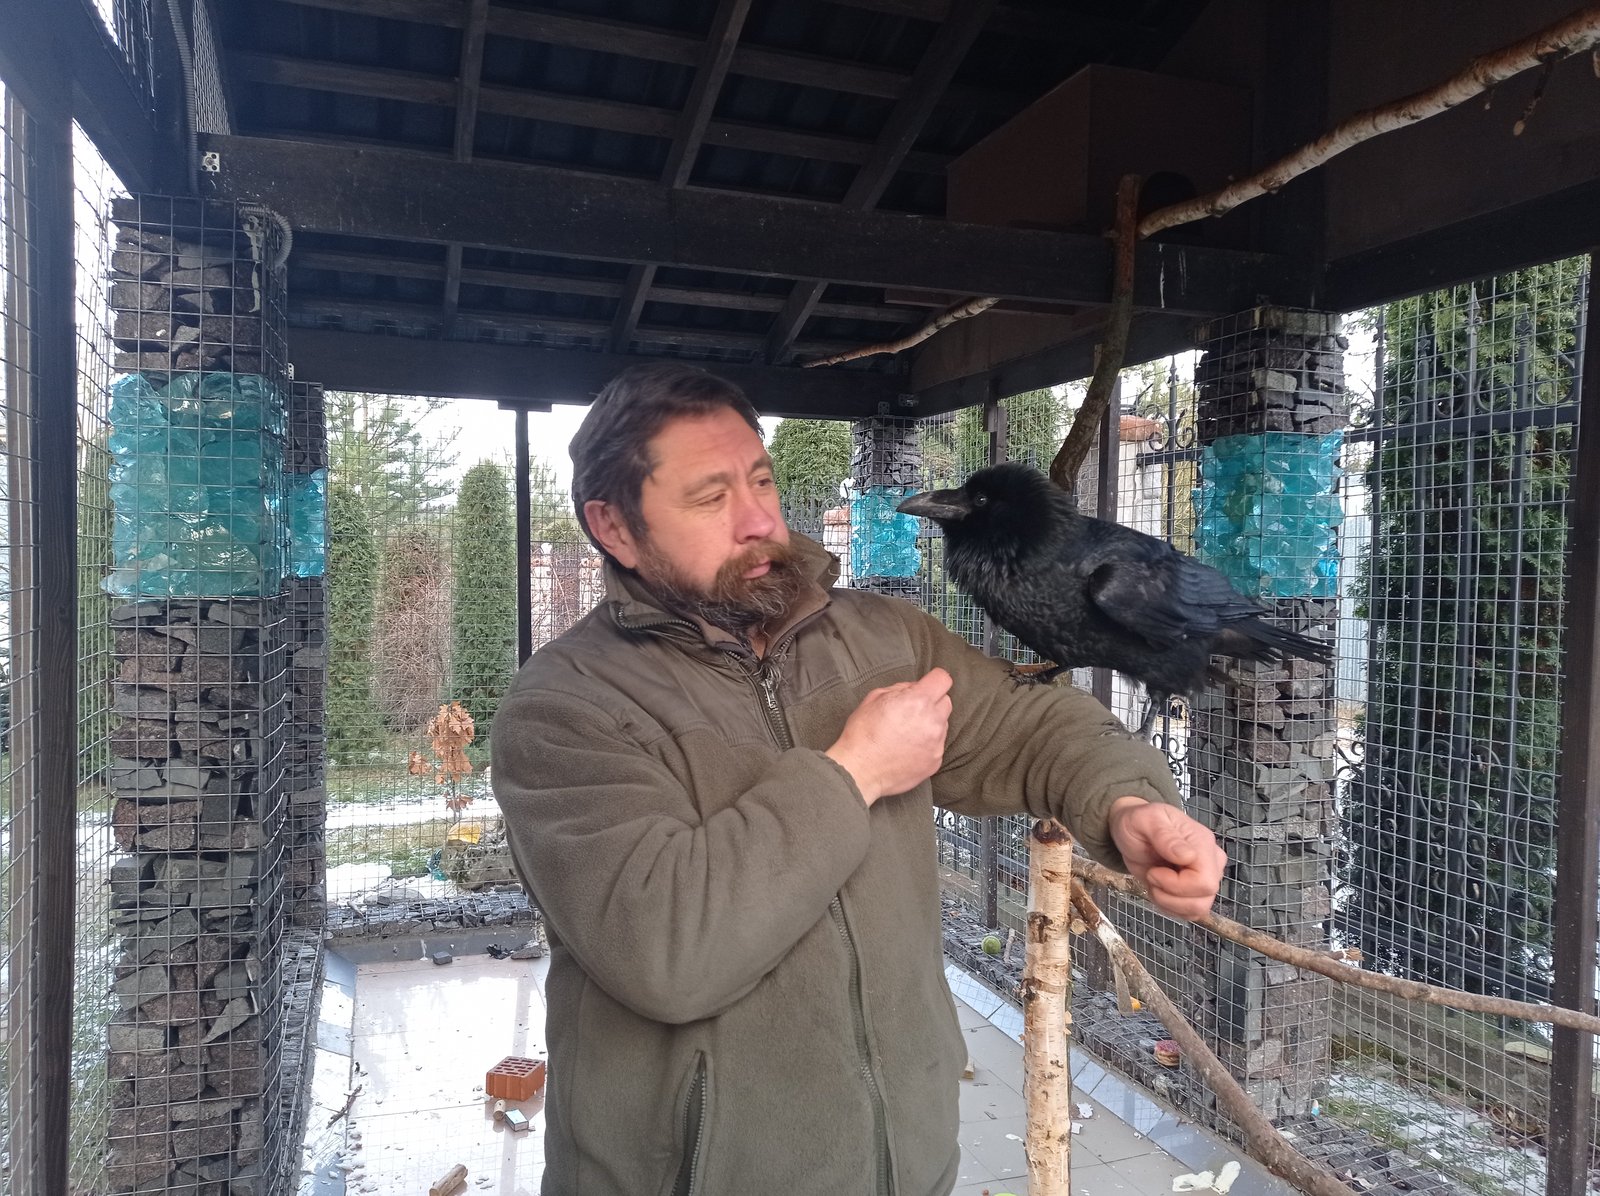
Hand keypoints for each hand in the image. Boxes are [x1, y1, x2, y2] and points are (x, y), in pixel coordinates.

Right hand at [826, 669, 952, 805]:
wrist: (859, 771)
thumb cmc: (862, 735)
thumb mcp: (874, 698)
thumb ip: (900, 688)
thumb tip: (914, 688)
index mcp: (918, 701)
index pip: (943, 679)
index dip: (933, 680)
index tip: (927, 685)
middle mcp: (933, 721)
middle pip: (946, 702)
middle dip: (932, 702)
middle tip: (911, 711)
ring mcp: (936, 744)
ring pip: (942, 724)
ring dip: (930, 724)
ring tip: (906, 733)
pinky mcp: (935, 761)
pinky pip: (937, 745)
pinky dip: (927, 744)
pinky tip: (907, 748)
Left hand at [1107, 797, 1225, 919]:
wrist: (1133, 830)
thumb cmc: (1138, 822)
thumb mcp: (1145, 821)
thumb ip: (1165, 836)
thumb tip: (1188, 856)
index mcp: (1202, 843)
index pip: (1205, 881)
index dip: (1176, 885)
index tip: (1154, 872)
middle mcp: (1210, 862)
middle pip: (1203, 899)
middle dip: (1170, 895)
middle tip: (1152, 875)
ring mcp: (1205, 877)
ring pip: (1198, 909)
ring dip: (1168, 902)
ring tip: (1154, 882)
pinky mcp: (1196, 890)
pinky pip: (1189, 912)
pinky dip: (1169, 906)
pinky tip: (1159, 889)